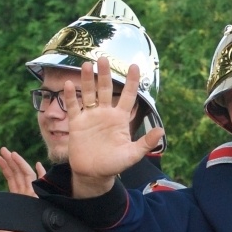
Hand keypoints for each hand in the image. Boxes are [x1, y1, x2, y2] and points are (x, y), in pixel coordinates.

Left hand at [0, 148, 53, 231]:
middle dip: (10, 161)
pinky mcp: (38, 199)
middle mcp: (25, 195)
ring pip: (26, 175)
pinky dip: (40, 173)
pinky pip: (39, 183)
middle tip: (3, 150)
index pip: (11, 180)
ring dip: (18, 163)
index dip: (5, 168)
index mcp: (16, 200)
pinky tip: (37, 164)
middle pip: (18, 174)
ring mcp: (33, 196)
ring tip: (11, 153)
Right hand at [64, 57, 162, 197]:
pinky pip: (74, 106)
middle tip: (103, 58)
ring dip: (88, 80)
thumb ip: (146, 143)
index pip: (128, 96)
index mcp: (120, 118)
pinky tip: (69, 83)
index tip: (134, 66)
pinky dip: (71, 96)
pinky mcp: (76, 123)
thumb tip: (161, 131)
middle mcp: (105, 113)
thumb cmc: (114, 164)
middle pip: (106, 89)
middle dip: (105, 74)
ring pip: (89, 93)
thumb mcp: (132, 155)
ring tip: (87, 65)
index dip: (132, 81)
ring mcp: (90, 117)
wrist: (93, 174)